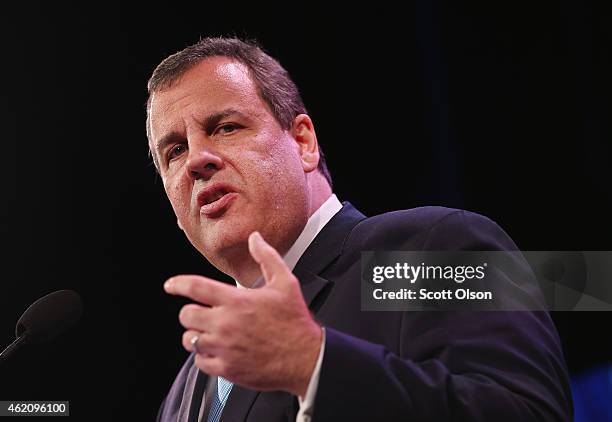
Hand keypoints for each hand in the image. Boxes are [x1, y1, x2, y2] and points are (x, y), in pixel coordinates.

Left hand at [163, 231, 321, 396]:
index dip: (178, 284)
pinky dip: (204, 356)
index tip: (170, 285)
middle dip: (190, 312)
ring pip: (189, 340)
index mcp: (237, 301)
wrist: (306, 358)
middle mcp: (226, 324)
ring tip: (208, 333)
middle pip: (187, 315)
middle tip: (200, 314)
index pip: (196, 287)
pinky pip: (200, 362)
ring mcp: (224, 348)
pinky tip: (216, 351)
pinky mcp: (227, 369)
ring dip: (195, 335)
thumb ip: (266, 257)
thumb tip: (255, 238)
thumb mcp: (286, 282)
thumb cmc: (295, 321)